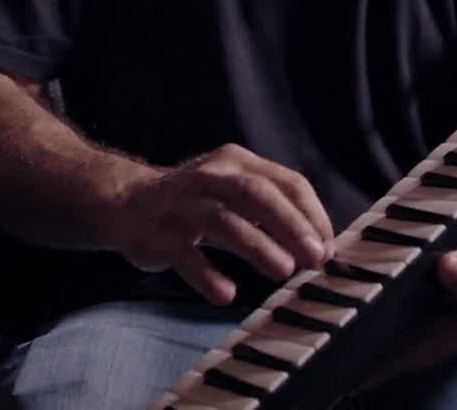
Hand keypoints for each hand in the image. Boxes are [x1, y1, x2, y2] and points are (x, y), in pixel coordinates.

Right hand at [111, 143, 333, 304]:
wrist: (127, 203)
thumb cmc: (196, 202)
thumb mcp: (234, 192)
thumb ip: (274, 212)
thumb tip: (322, 246)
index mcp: (236, 162)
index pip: (287, 182)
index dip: (312, 215)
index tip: (328, 247)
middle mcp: (210, 177)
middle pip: (256, 194)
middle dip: (291, 225)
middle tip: (317, 257)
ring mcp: (183, 205)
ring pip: (223, 220)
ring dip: (257, 245)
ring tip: (284, 271)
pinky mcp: (160, 235)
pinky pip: (185, 256)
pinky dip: (207, 275)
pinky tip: (227, 294)